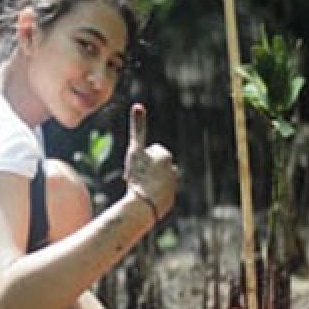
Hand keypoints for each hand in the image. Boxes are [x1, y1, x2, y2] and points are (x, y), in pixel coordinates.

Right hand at [123, 103, 178, 220]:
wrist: (143, 204)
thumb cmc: (138, 175)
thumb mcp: (135, 150)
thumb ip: (137, 128)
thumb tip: (138, 105)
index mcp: (165, 155)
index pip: (147, 152)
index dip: (140, 159)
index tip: (138, 166)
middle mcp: (173, 169)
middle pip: (151, 166)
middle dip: (145, 170)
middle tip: (137, 178)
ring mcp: (172, 185)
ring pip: (153, 179)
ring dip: (147, 182)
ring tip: (141, 189)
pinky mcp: (170, 199)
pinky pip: (156, 194)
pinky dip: (151, 195)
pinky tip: (146, 199)